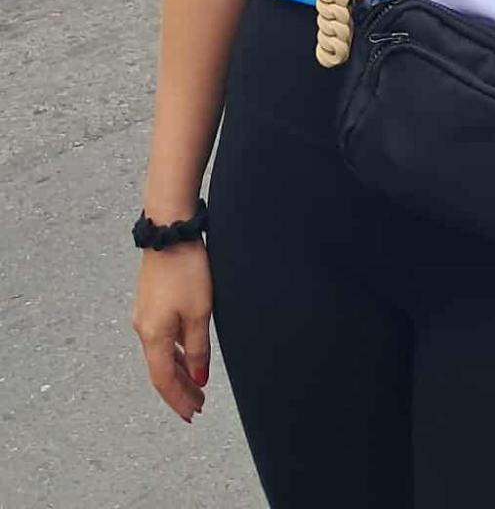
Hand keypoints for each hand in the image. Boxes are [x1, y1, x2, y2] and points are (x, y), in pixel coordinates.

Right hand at [132, 242, 212, 422]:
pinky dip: (174, 353)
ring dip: (178, 372)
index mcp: (153, 336)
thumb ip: (198, 347)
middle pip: (160, 370)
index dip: (178, 400)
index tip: (193, 413)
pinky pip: (160, 338)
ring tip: (195, 386)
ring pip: (160, 354)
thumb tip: (198, 377)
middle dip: (179, 390)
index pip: (164, 380)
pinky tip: (186, 355)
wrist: (169, 232)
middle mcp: (143, 329)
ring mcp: (144, 316)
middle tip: (197, 406)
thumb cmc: (186, 271)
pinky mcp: (149, 302)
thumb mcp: (200, 312)